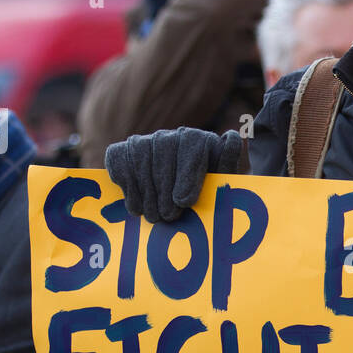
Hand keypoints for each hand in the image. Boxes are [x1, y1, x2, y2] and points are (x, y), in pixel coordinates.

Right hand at [105, 127, 245, 222]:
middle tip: (169, 216)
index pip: (191, 145)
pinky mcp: (124, 151)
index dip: (186, 174)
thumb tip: (233, 136)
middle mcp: (171, 135)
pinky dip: (127, 185)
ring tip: (154, 217)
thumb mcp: (224, 183)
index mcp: (200, 140)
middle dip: (165, 188)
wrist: (182, 204)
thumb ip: (230, 163)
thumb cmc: (207, 195)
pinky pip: (120, 160)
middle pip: (163, 152)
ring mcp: (146, 141)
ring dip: (146, 191)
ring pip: (140, 158)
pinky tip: (137, 207)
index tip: (184, 201)